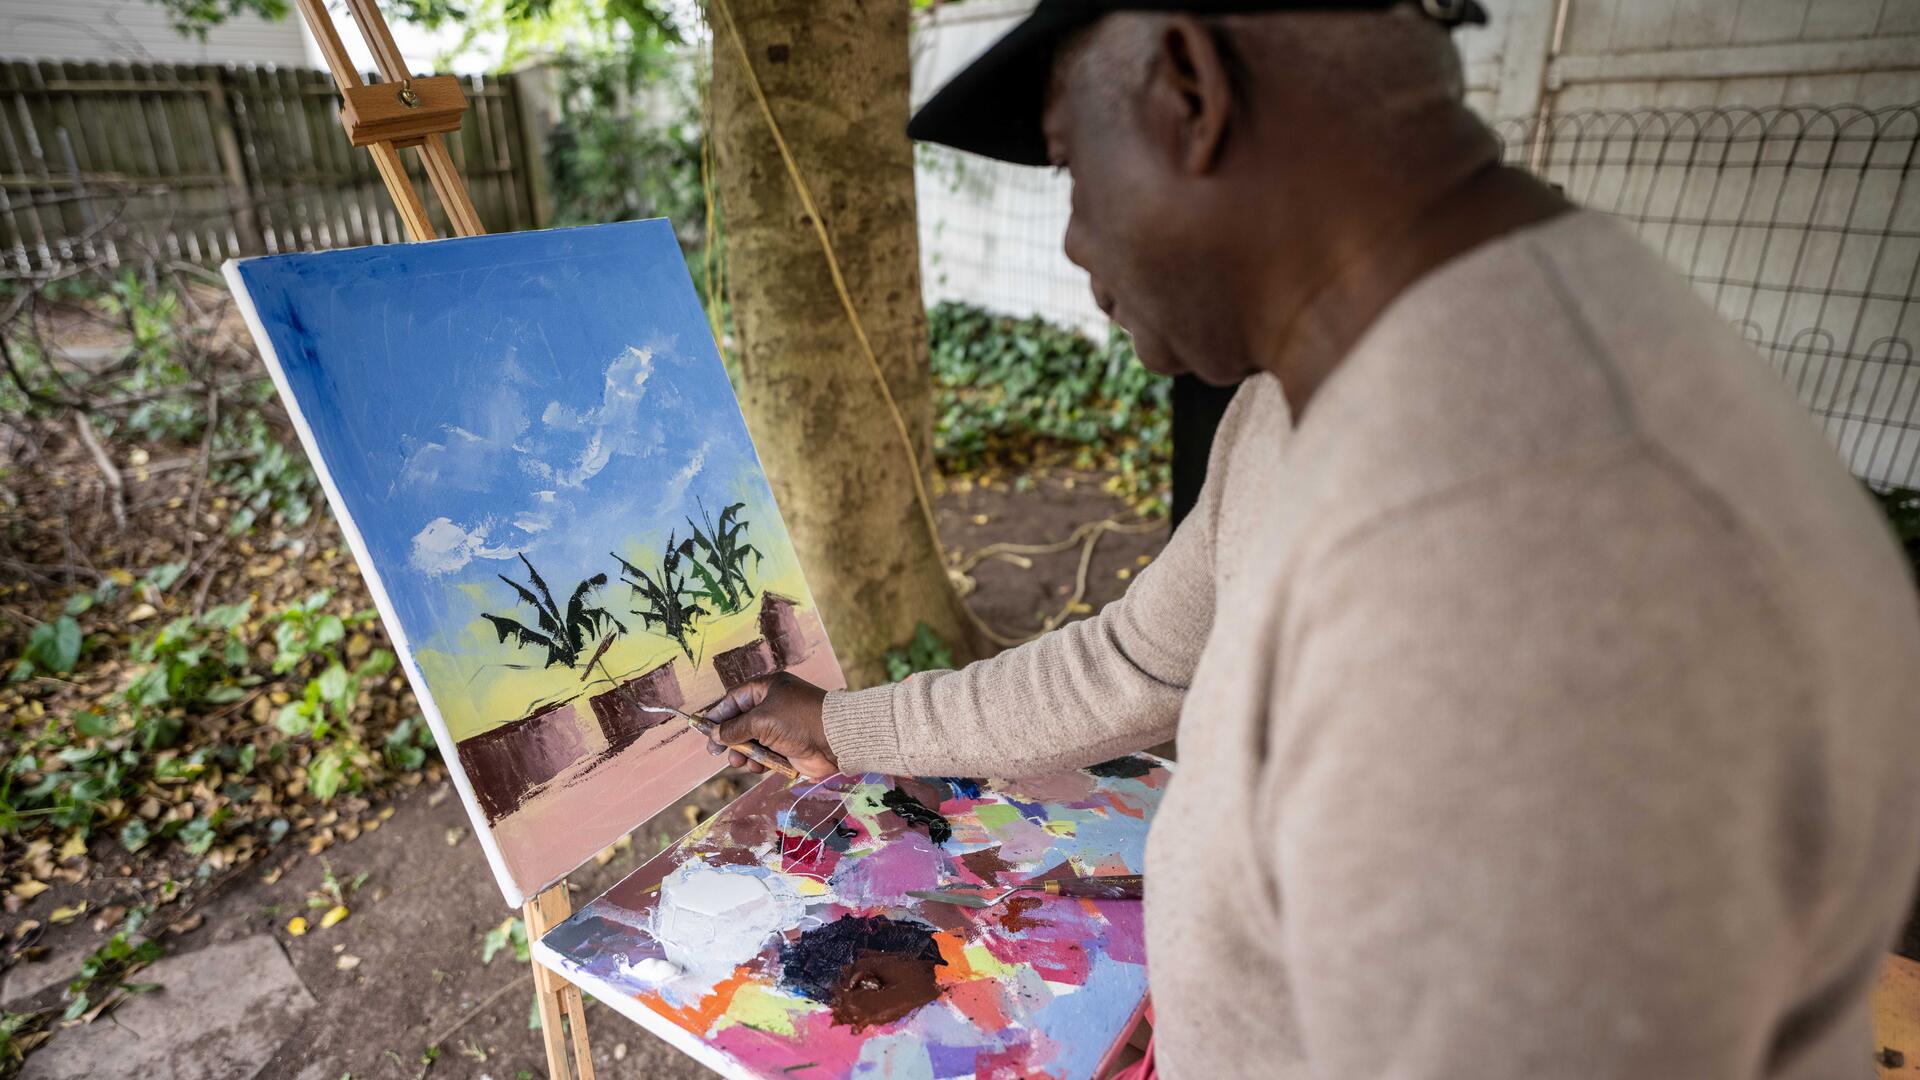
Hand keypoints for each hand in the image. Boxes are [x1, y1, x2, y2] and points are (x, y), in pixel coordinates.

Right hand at [703, 672, 837, 779]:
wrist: (836, 740)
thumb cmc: (798, 721)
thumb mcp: (761, 720)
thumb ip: (735, 728)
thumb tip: (715, 734)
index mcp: (767, 689)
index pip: (734, 699)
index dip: (718, 715)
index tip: (705, 731)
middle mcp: (773, 706)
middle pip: (740, 722)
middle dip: (729, 739)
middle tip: (717, 753)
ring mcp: (780, 728)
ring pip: (751, 741)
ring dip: (743, 753)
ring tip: (740, 763)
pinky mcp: (787, 748)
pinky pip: (765, 755)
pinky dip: (759, 762)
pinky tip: (758, 768)